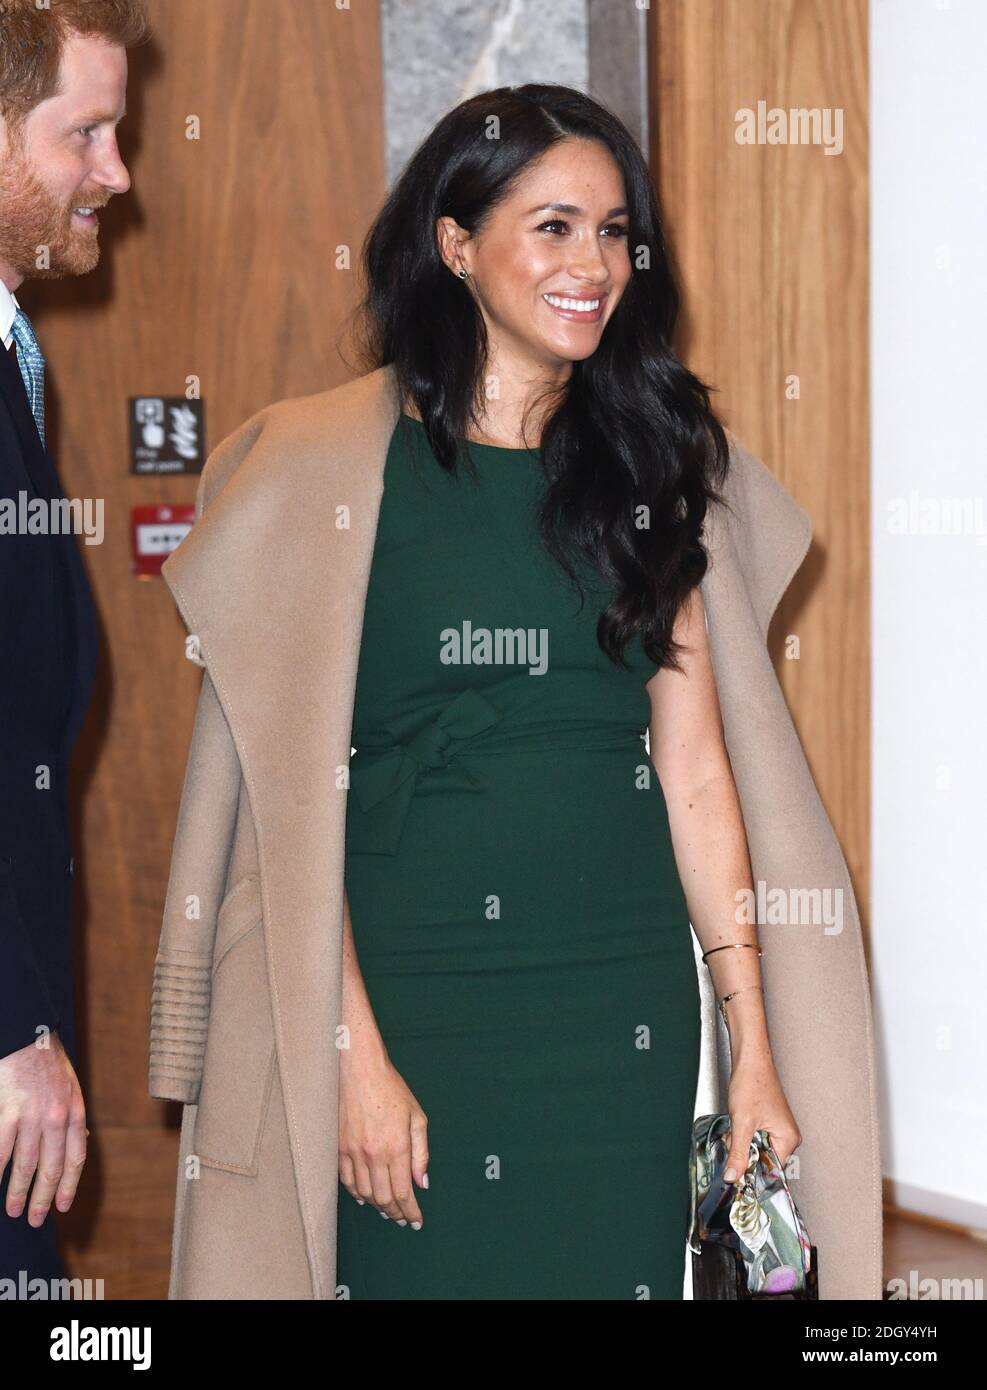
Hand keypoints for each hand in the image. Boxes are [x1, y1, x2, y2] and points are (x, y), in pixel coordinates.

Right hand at [0, 1032, 87, 1223]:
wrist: (29, 1037)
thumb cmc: (48, 1061)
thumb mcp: (71, 1086)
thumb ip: (72, 1115)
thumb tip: (77, 1141)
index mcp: (75, 1112)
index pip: (75, 1158)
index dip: (68, 1186)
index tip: (62, 1207)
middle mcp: (56, 1118)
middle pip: (51, 1168)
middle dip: (43, 1198)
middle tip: (36, 1220)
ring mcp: (31, 1117)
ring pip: (25, 1166)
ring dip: (18, 1193)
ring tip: (13, 1211)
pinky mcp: (7, 1113)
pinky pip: (0, 1153)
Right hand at [338, 1045, 427, 1229]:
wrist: (360, 1070)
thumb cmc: (391, 1090)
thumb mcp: (416, 1117)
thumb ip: (421, 1153)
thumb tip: (422, 1183)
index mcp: (396, 1147)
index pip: (404, 1192)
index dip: (411, 1212)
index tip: (416, 1222)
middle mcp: (373, 1154)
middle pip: (383, 1198)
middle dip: (395, 1213)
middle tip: (403, 1220)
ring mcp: (353, 1152)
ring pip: (364, 1193)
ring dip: (377, 1206)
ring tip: (387, 1210)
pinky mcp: (338, 1148)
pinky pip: (347, 1181)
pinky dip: (356, 1194)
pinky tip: (364, 1198)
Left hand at [722, 1052, 800, 1183]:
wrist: (749, 1059)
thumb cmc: (752, 1083)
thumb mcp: (742, 1123)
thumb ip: (739, 1153)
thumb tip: (733, 1177)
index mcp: (788, 1139)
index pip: (772, 1171)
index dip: (753, 1173)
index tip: (737, 1176)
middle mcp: (786, 1136)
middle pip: (762, 1160)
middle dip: (744, 1153)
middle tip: (734, 1138)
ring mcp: (777, 1128)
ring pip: (755, 1148)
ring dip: (741, 1142)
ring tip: (736, 1124)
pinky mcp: (768, 1122)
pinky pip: (753, 1137)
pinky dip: (742, 1133)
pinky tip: (737, 1121)